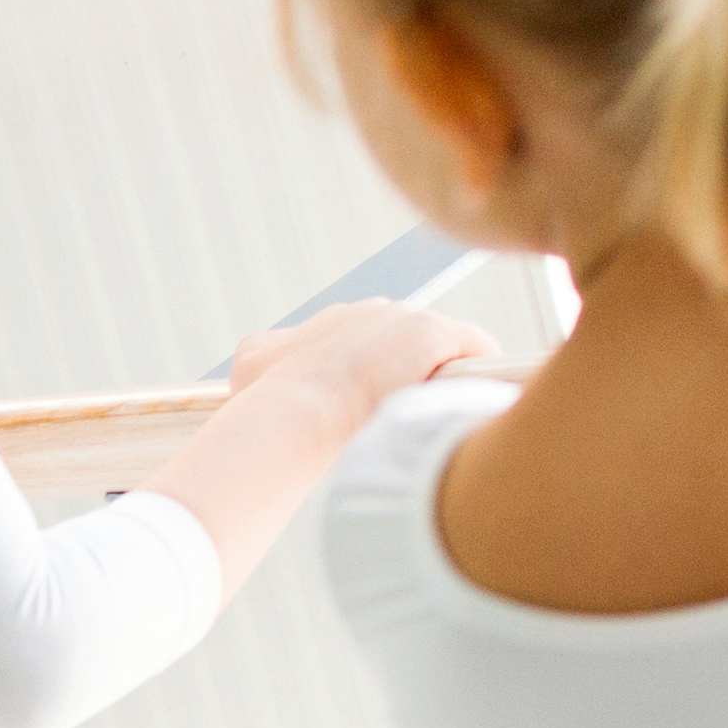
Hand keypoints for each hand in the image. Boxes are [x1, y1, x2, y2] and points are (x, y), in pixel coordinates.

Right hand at [224, 300, 492, 420]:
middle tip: (411, 416)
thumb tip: (259, 357)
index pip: (372, 340)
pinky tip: (476, 396)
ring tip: (443, 413)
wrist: (293, 411)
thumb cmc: (268, 401)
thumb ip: (266, 354)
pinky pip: (475, 346)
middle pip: (411, 341)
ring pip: (443, 344)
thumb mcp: (249, 368)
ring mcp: (403, 320)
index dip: (378, 373)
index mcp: (333, 321)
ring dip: (444, 375)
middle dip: (413, 374)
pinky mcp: (432, 334)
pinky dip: (478, 367)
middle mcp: (370, 311)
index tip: (377, 405)